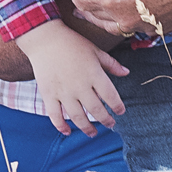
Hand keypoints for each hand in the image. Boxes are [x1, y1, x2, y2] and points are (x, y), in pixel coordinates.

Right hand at [16, 20, 128, 136]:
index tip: (120, 112)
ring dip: (87, 128)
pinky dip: (61, 126)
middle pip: (96, 110)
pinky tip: (68, 132)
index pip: (111, 96)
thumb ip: (111, 64)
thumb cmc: (72, 43)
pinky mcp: (48, 95)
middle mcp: (80, 86)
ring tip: (93, 133)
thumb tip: (126, 73)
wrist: (45, 38)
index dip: (118, 107)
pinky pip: (55, 116)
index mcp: (94, 74)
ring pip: (78, 117)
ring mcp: (63, 92)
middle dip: (106, 120)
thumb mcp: (95, 51)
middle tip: (111, 125)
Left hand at [68, 0, 171, 37]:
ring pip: (107, 26)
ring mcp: (137, 28)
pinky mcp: (153, 30)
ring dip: (98, 14)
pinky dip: (120, 20)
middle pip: (90, 13)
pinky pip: (128, 29)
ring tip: (94, 5)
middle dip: (82, 0)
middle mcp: (121, 18)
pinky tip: (122, 11)